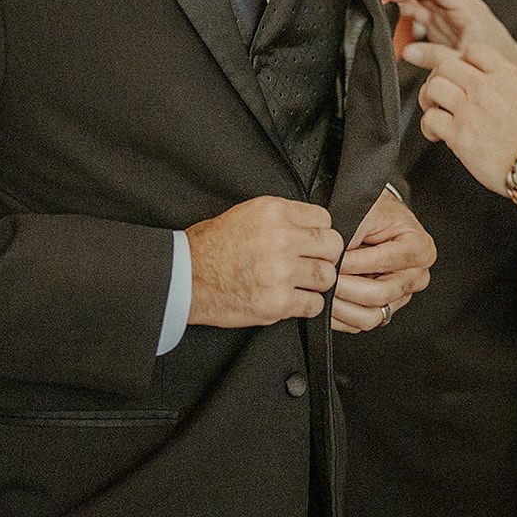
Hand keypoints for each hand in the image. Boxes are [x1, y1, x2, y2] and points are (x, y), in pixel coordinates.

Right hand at [184, 197, 343, 327]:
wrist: (184, 278)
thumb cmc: (210, 247)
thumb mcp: (247, 213)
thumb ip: (282, 217)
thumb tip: (312, 227)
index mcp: (273, 212)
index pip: (324, 219)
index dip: (320, 232)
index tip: (313, 242)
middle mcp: (280, 239)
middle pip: (332, 247)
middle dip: (325, 256)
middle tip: (312, 263)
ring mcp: (280, 272)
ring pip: (327, 277)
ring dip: (317, 282)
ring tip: (300, 282)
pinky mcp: (277, 302)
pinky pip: (314, 304)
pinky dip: (307, 304)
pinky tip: (293, 299)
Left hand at [333, 188, 435, 332]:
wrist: (375, 215)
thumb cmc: (374, 211)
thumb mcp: (366, 211)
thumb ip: (353, 233)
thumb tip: (335, 260)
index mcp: (420, 249)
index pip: (386, 263)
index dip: (355, 263)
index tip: (332, 260)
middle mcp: (416, 276)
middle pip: (381, 294)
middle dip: (346, 287)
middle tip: (323, 278)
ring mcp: (401, 296)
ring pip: (371, 316)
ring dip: (342, 307)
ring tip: (322, 291)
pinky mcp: (385, 309)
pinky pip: (362, 323)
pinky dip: (341, 317)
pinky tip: (326, 302)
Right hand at [379, 0, 516, 96]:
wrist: (511, 70)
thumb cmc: (496, 63)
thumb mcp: (464, 62)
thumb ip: (435, 57)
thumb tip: (407, 51)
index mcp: (467, 8)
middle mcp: (457, 5)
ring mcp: (448, 12)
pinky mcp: (441, 23)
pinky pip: (419, 8)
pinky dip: (403, 6)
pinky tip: (389, 9)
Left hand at [405, 43, 516, 195]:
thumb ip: (508, 85)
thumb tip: (492, 86)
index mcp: (507, 76)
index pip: (473, 51)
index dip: (461, 61)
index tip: (459, 74)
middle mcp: (487, 88)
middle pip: (446, 65)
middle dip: (438, 78)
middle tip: (440, 92)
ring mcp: (471, 110)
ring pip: (433, 87)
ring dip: (429, 99)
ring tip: (435, 110)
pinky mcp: (460, 135)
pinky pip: (430, 119)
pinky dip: (428, 126)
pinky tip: (436, 134)